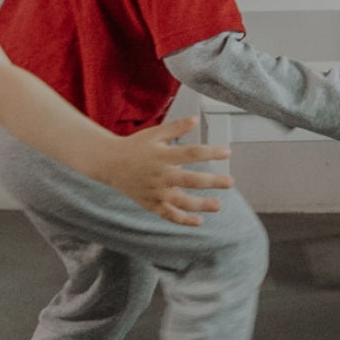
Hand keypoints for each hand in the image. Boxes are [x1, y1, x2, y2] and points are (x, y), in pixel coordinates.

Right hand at [106, 116, 232, 226]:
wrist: (109, 163)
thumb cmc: (135, 146)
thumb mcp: (154, 133)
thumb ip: (176, 127)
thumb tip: (196, 119)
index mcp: (162, 155)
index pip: (191, 153)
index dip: (210, 152)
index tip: (227, 153)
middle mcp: (159, 174)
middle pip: (189, 179)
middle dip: (211, 181)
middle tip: (230, 182)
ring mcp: (155, 191)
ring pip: (181, 201)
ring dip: (201, 205)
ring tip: (219, 205)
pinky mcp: (150, 203)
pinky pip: (168, 214)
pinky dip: (183, 220)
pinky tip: (199, 221)